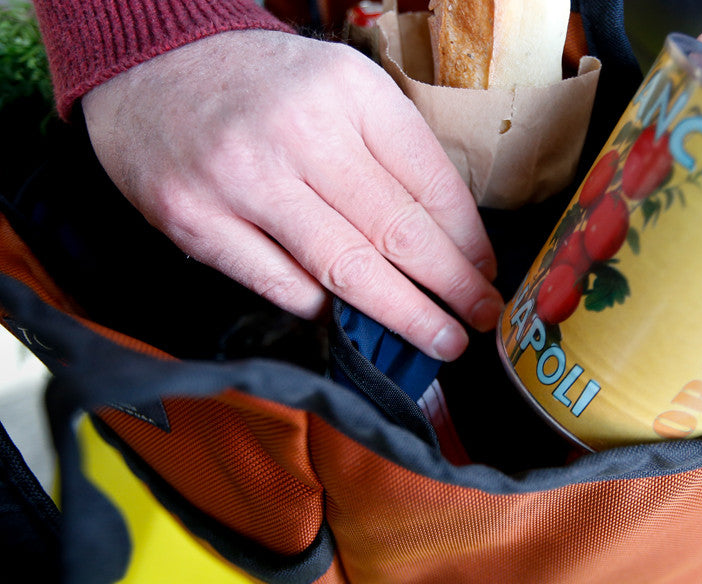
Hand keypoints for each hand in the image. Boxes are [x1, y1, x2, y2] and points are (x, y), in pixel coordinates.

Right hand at [82, 30, 501, 360]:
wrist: (150, 65)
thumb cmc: (261, 85)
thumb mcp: (341, 86)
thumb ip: (390, 148)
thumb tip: (450, 235)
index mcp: (349, 90)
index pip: (430, 181)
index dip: (469, 239)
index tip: (488, 272)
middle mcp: (299, 131)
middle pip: (396, 230)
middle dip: (453, 286)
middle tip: (482, 317)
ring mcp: (242, 179)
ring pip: (345, 268)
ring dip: (403, 313)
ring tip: (441, 337)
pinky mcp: (196, 220)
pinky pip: (280, 285)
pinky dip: (323, 308)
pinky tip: (351, 317)